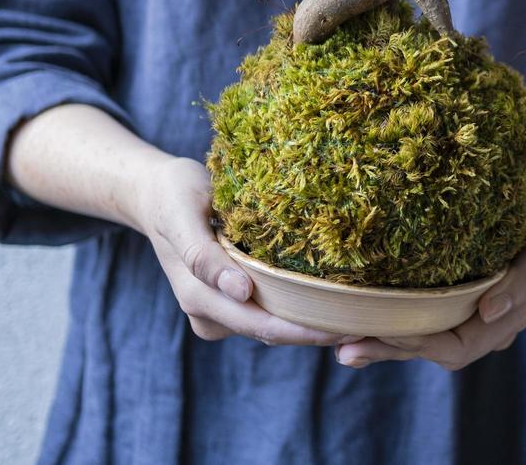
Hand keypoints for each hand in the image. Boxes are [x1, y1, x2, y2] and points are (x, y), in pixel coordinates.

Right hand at [134, 155, 357, 346]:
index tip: (349, 324)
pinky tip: (333, 295)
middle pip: (274, 332)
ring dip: (311, 321)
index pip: (264, 325)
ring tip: (360, 310)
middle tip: (370, 321)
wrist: (155, 194)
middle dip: (319, 331)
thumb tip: (241, 292)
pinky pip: (270, 309)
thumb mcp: (183, 214)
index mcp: (199, 297)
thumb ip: (204, 255)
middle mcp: (211, 313)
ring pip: (274, 324)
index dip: (307, 331)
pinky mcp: (232, 299)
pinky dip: (298, 306)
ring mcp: (221, 310)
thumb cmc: (173, 196)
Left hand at [335, 177, 525, 370]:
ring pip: (419, 338)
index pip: (454, 348)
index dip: (416, 345)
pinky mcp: (450, 296)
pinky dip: (388, 319)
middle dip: (386, 351)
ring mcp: (465, 314)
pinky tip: (354, 315)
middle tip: (343, 348)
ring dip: (380, 341)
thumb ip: (522, 282)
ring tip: (336, 339)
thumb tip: (490, 312)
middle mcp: (481, 327)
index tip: (379, 331)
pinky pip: (418, 316)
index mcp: (502, 322)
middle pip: (429, 351)